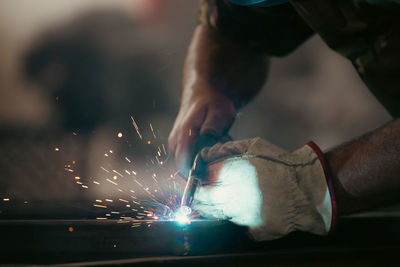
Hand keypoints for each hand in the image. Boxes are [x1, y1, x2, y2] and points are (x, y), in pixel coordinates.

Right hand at [168, 88, 234, 175]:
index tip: (212, 184)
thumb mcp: (220, 111)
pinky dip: (196, 165)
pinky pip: (185, 162)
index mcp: (184, 134)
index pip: (184, 165)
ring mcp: (174, 144)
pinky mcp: (177, 146)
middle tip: (219, 180)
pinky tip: (209, 159)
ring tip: (216, 166)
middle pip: (183, 170)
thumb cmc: (213, 102)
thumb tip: (207, 138)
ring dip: (198, 172)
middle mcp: (175, 142)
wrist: (202, 92)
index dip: (197, 178)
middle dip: (199, 178)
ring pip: (183, 167)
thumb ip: (214, 126)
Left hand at [192, 138, 336, 240]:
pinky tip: (251, 208)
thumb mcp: (253, 146)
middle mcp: (234, 197)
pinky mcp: (257, 230)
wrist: (309, 186)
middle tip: (208, 191)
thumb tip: (204, 155)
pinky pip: (240, 226)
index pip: (200, 182)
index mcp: (232, 175)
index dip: (196, 181)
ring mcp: (244, 216)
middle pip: (205, 201)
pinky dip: (241, 218)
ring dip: (221, 206)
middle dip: (201, 197)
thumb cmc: (281, 163)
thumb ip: (225, 149)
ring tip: (238, 196)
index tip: (197, 180)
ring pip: (220, 214)